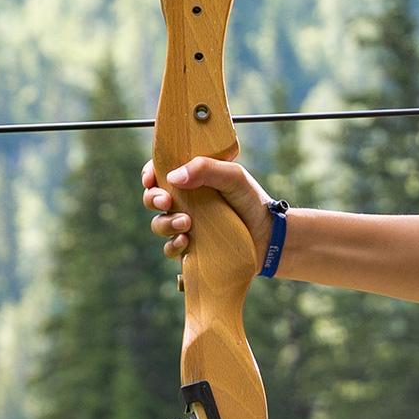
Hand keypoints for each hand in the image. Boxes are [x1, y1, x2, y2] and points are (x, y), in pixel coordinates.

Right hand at [141, 156, 274, 268]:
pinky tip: (185, 241)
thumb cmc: (252, 201)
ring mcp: (188, 226)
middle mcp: (186, 202)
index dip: (149, 175)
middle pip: (153, 199)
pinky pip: (171, 249)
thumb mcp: (234, 177)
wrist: (270, 235)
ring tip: (186, 223)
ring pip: (159, 224)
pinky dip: (173, 246)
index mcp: (192, 180)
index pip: (160, 173)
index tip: (150, 180)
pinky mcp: (193, 248)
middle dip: (153, 199)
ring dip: (165, 223)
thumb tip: (172, 177)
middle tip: (167, 202)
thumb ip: (206, 169)